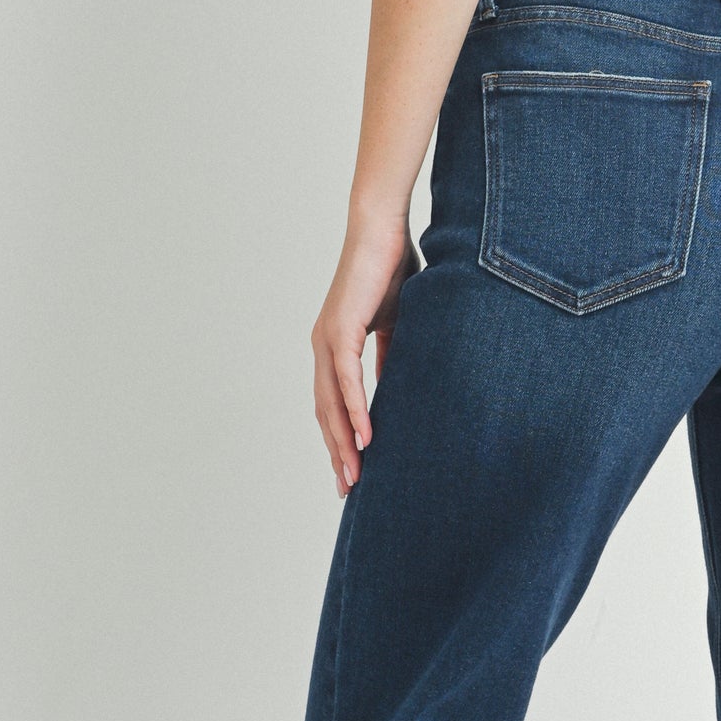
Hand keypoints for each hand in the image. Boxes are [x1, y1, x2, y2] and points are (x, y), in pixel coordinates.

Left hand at [311, 213, 422, 495]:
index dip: (341, 438)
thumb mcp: (396, 323)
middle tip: (349, 491)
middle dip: (337, 454)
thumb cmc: (390, 268)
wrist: (382, 229)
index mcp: (334, 346)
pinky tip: (365, 438)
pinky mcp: (341, 329)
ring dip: (344, 443)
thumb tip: (394, 386)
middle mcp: (323, 346)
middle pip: (326, 414)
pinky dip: (355, 411)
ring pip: (331, 404)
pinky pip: (347, 381)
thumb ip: (390, 355)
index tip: (352, 471)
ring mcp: (327, 339)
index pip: (333, 404)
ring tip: (355, 476)